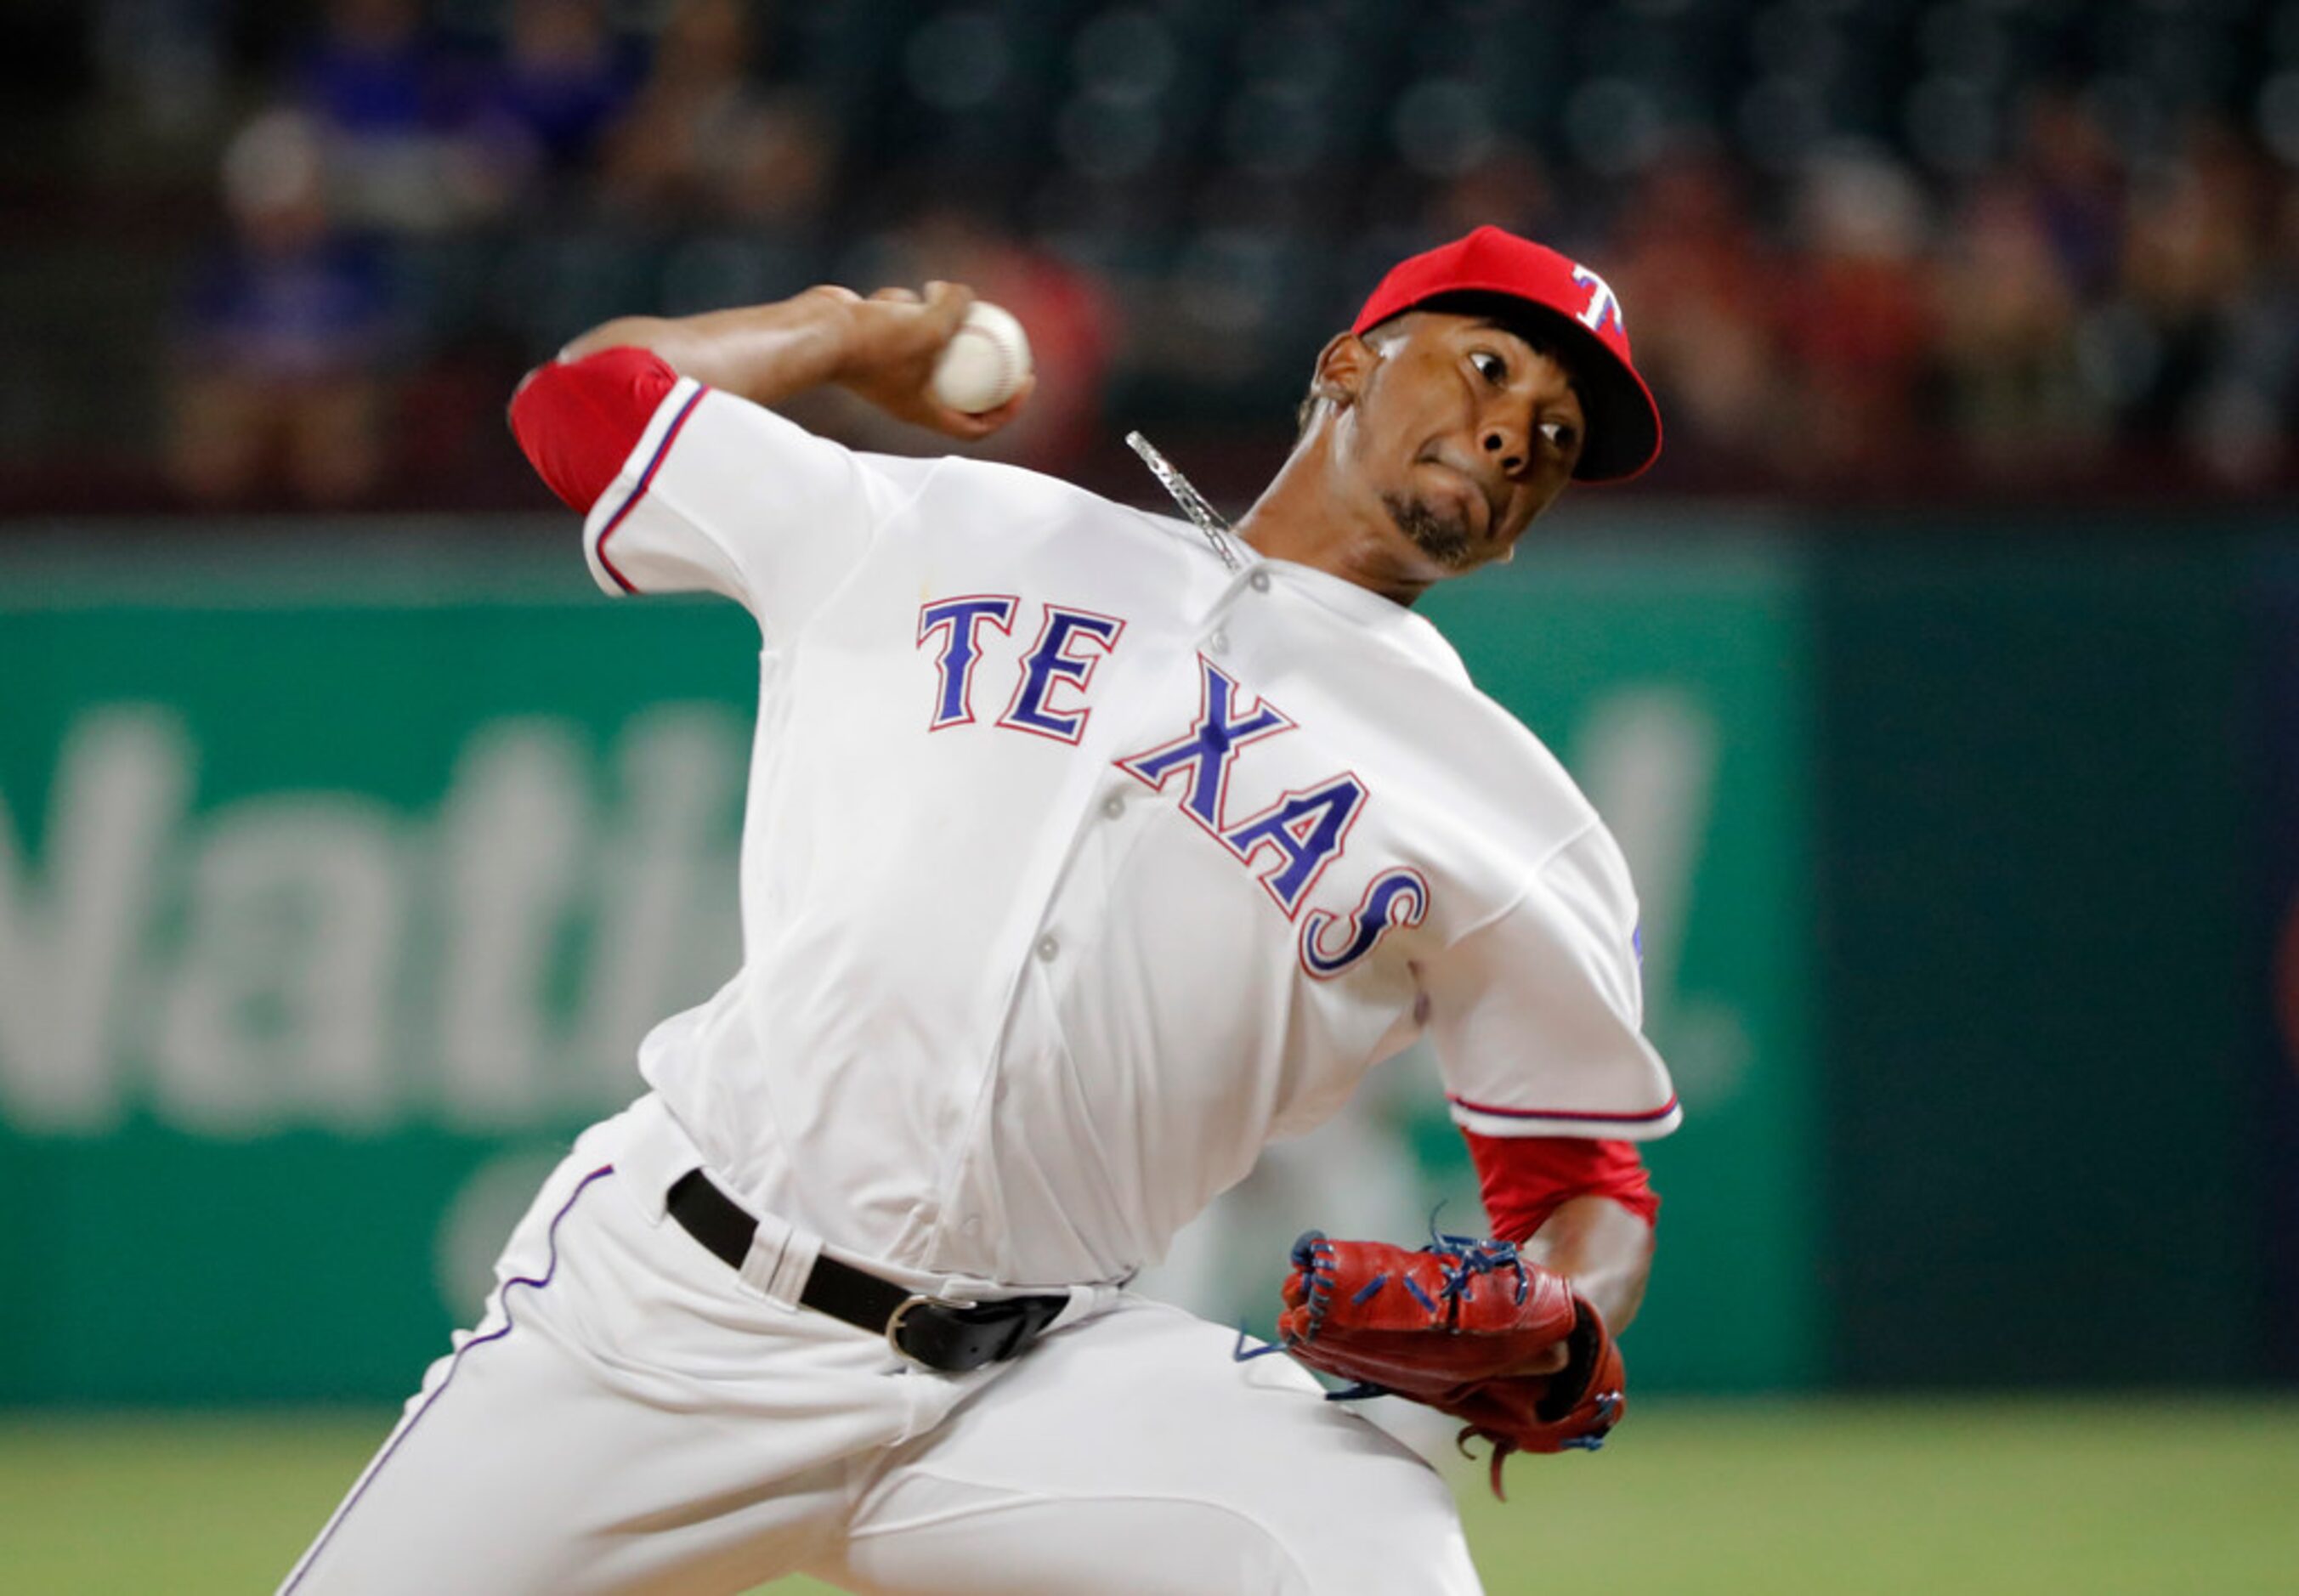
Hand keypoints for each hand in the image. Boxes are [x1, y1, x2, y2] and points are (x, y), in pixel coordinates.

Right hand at [814, 282, 1035, 440]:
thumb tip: (969, 294)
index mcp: (925, 412)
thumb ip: (957, 309)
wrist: (818, 334)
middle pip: (960, 386)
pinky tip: (896, 295)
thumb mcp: (930, 326)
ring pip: (930, 342)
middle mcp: (908, 395)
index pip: (976, 426)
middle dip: (985, 363)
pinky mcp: (875, 341)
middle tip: (1007, 338)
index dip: (1008, 410)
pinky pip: (903, 320)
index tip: (1025, 381)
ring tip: (936, 299)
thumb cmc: (874, 343)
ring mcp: (890, 367)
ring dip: (935, 319)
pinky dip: (904, 305)